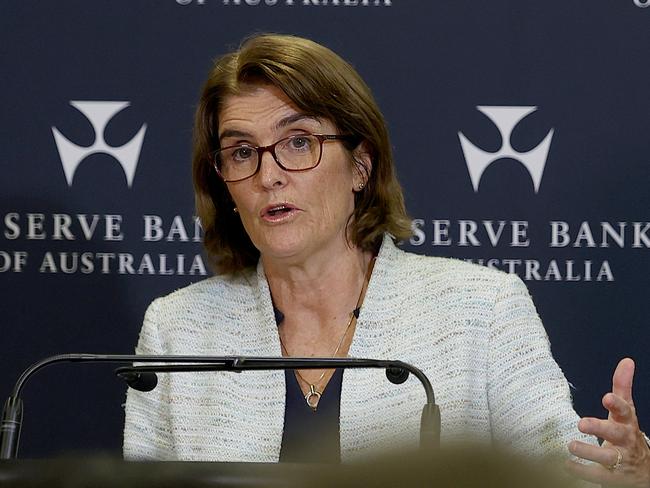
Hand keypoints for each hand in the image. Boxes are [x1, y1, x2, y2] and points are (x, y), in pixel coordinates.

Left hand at [566, 358, 649, 486]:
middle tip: (581, 423)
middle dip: (600, 428)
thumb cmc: (626, 434)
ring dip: (588, 452)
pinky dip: (581, 471)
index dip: (617, 405)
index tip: (606, 397)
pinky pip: (597, 476)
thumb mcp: (626, 411)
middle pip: (615, 434)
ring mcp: (621, 461)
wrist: (642, 471)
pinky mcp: (613, 478)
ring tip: (571, 445)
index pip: (625, 411)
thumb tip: (627, 361)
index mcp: (627, 423)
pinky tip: (567, 465)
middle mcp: (625, 441)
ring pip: (607, 458)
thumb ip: (622, 387)